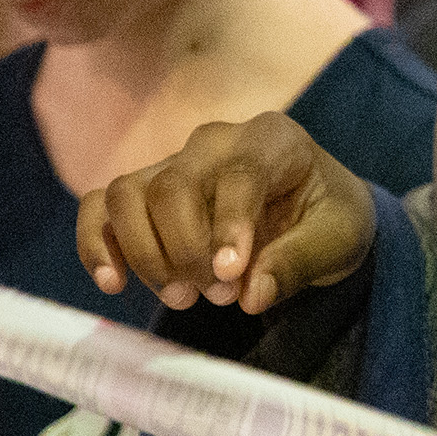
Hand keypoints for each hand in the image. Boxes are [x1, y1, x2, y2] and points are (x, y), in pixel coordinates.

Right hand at [77, 113, 374, 313]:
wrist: (312, 214)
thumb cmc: (328, 218)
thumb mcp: (340, 239)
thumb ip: (299, 262)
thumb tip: (252, 295)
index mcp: (272, 139)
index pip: (238, 174)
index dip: (229, 226)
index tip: (230, 278)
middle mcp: (215, 141)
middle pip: (173, 185)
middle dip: (186, 250)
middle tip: (219, 296)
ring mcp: (173, 163)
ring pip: (128, 194)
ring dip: (145, 254)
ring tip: (182, 297)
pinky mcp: (145, 192)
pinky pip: (100, 207)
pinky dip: (96, 242)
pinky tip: (112, 283)